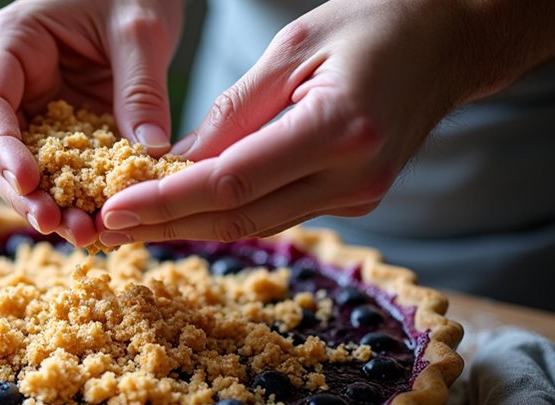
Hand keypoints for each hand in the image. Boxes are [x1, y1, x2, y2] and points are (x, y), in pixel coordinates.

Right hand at [0, 0, 183, 245]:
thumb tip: (150, 154)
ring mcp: (38, 112)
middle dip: (26, 194)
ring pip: (26, 172)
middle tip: (59, 226)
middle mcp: (15, 84)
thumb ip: (140, 91)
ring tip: (86, 236)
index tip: (30, 182)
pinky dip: (80, 201)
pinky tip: (101, 226)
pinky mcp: (66, 134)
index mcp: (13, 44)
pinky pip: (65, 174)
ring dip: (52, 207)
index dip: (3, 149)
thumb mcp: (140, 31)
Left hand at [96, 0, 470, 246]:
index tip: (114, 211)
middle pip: (238, 217)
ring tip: (133, 225)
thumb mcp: (294, 46)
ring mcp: (359, 197)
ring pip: (255, 224)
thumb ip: (235, 110)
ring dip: (190, 226)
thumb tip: (177, 162)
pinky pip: (277, 213)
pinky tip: (185, 210)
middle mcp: (354, 177)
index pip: (232, 182)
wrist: (449, 43)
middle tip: (106, 229)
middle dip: (166, 225)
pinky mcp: (355, 201)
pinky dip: (227, 213)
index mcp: (339, 130)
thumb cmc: (373, 25)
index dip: (167, 201)